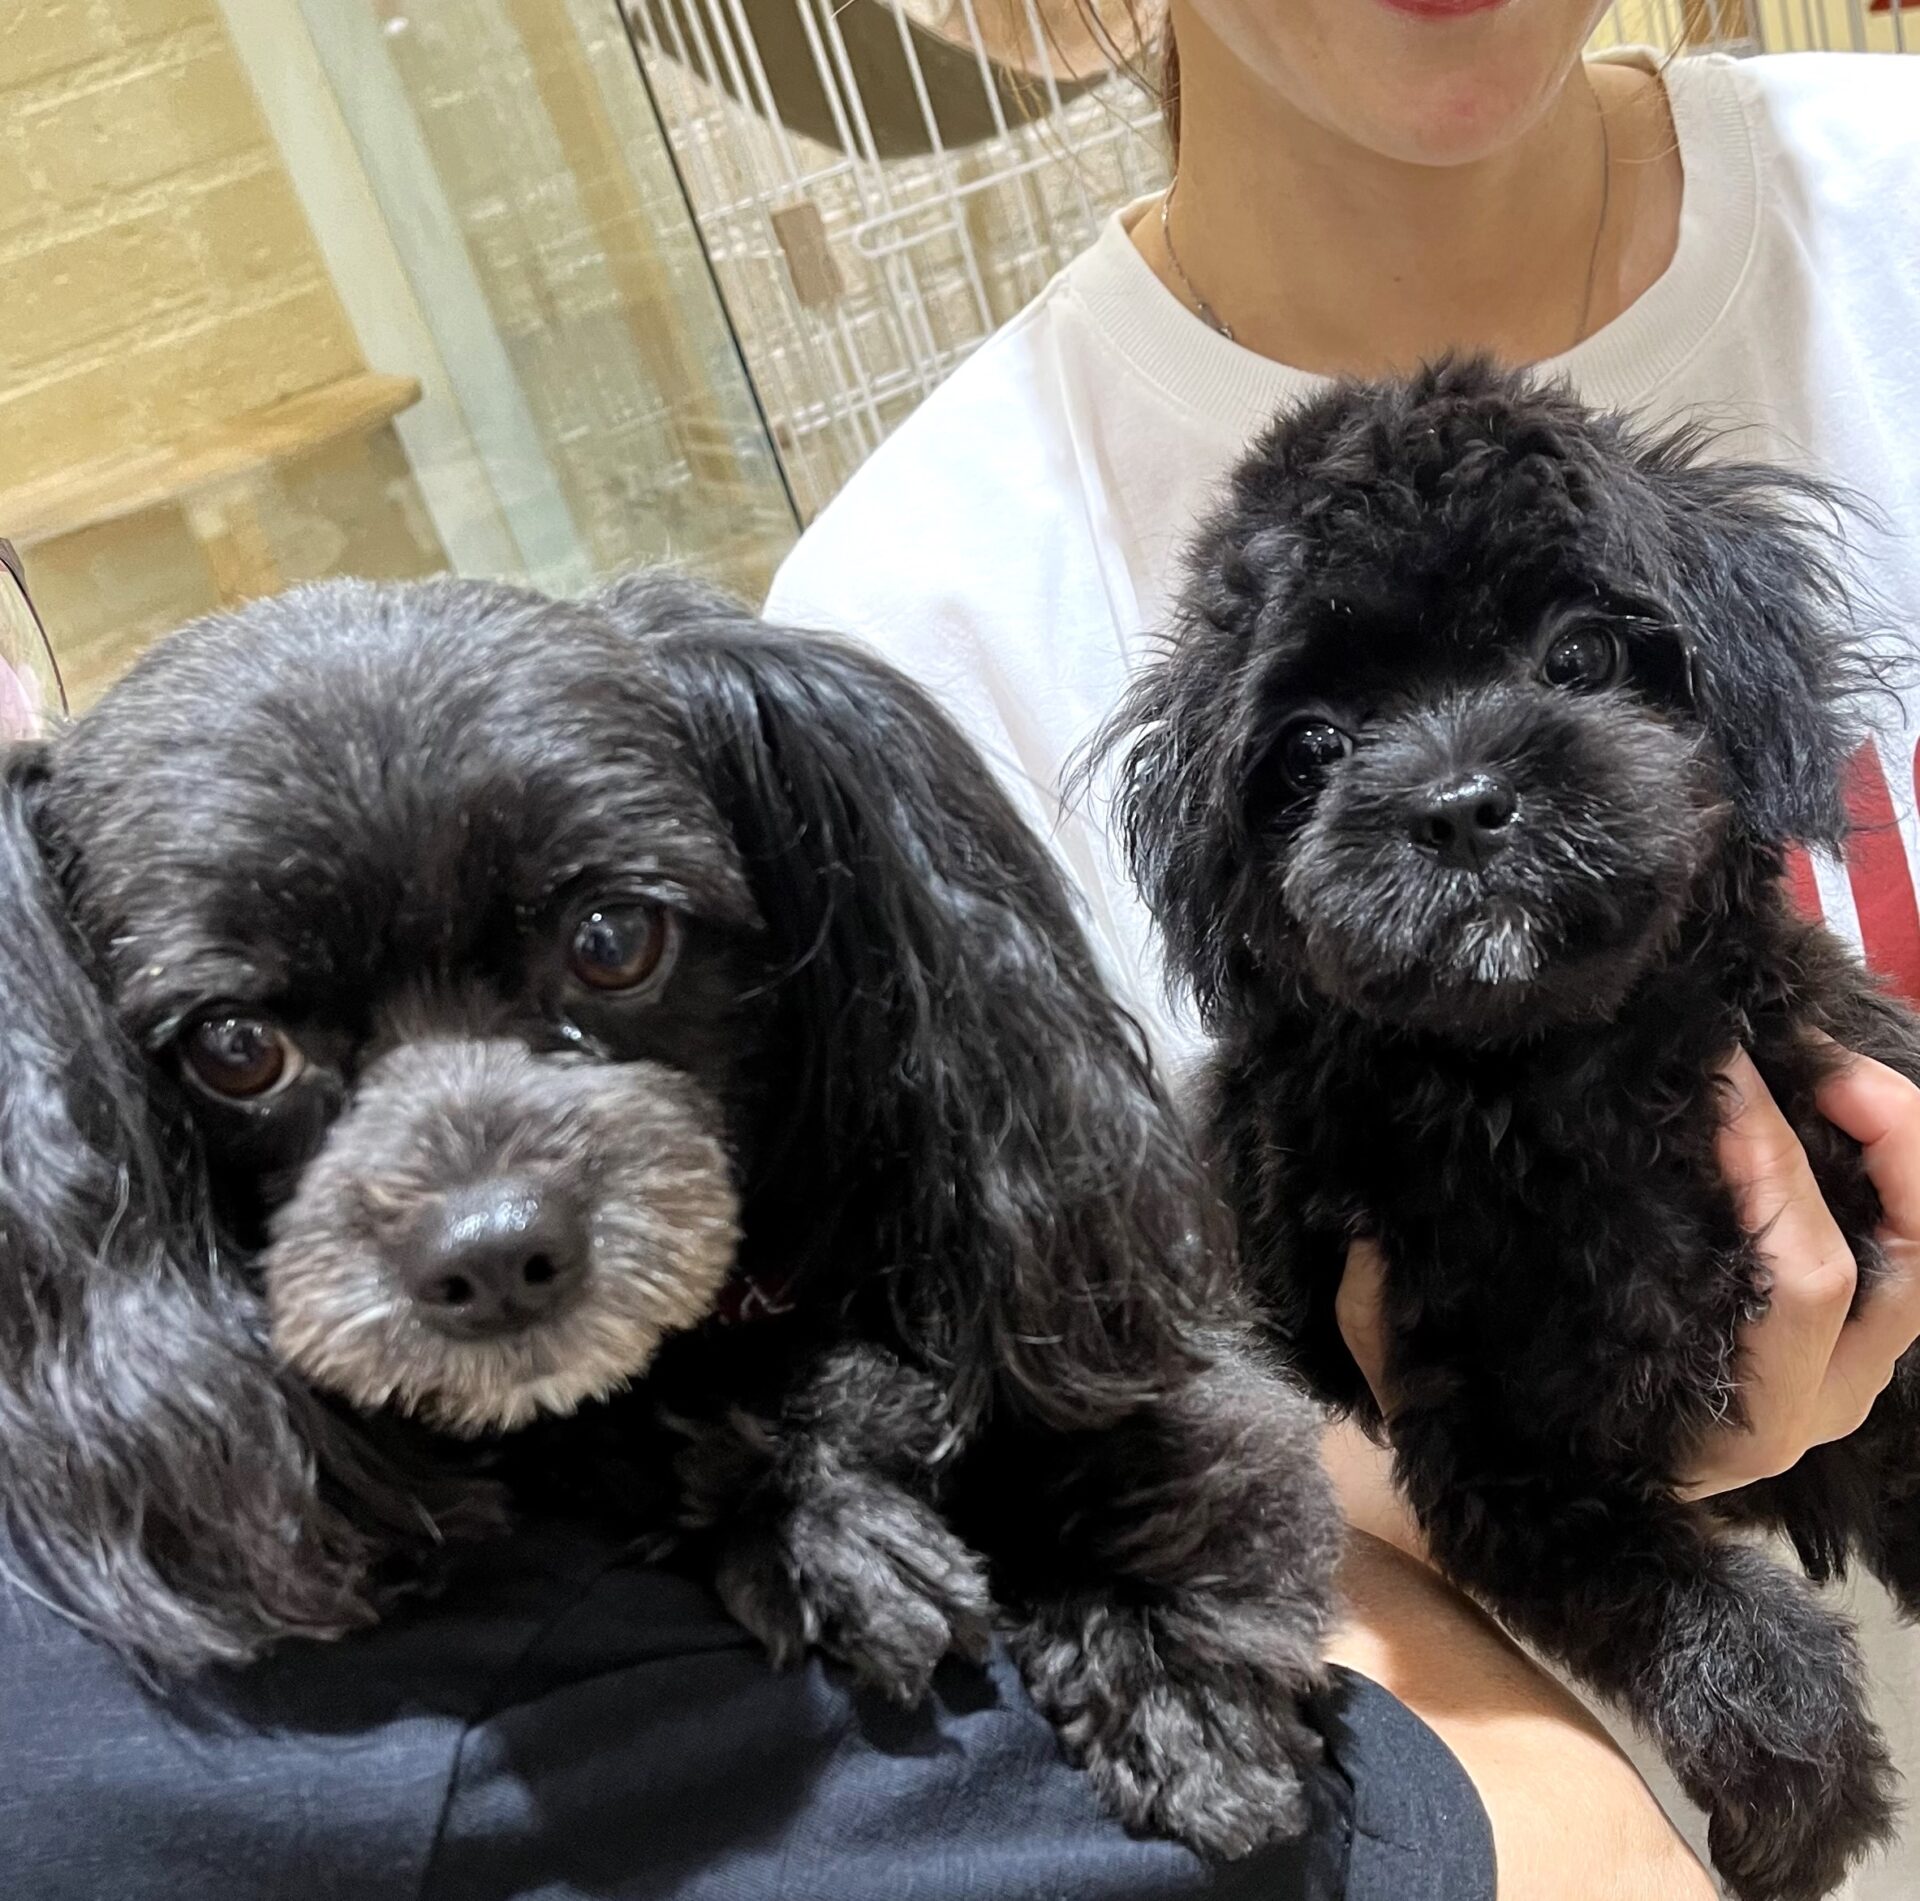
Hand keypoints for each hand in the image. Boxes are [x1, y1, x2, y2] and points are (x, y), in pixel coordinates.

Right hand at [1333, 1044, 1919, 1500]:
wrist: (1517, 1520)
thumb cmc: (1469, 1434)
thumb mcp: (1418, 1374)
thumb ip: (1388, 1302)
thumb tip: (1367, 1210)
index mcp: (1724, 1424)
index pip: (1796, 1279)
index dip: (1769, 1160)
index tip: (1713, 1066)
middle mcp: (1803, 1415)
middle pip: (1877, 1270)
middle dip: (1851, 1145)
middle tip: (1786, 1052)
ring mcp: (1837, 1393)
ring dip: (1903, 1164)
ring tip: (1837, 1074)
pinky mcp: (1842, 1364)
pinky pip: (1906, 1274)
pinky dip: (1895, 1191)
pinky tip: (1840, 1119)